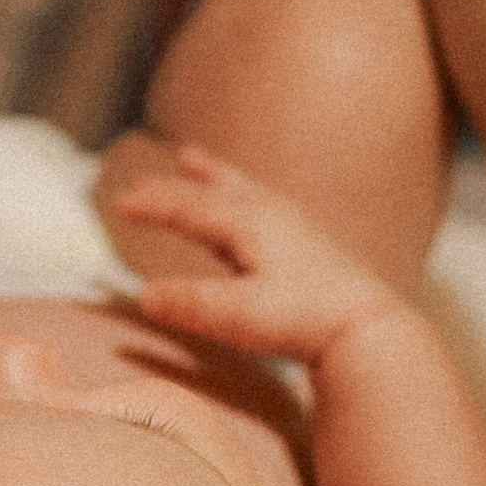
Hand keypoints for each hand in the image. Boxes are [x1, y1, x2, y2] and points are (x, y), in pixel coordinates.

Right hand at [98, 136, 393, 364]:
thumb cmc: (303, 320)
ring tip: (191, 159)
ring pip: (241, 189)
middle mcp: (268, 214)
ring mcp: (292, 226)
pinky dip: (240, 196)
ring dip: (211, 175)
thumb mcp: (238, 316)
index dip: (151, 204)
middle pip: (210, 191)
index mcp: (247, 223)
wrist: (368, 326)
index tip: (117, 202)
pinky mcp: (308, 244)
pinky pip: (262, 205)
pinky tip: (244, 208)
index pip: (188, 207)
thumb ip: (190, 303)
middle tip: (137, 180)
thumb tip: (144, 295)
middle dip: (171, 186)